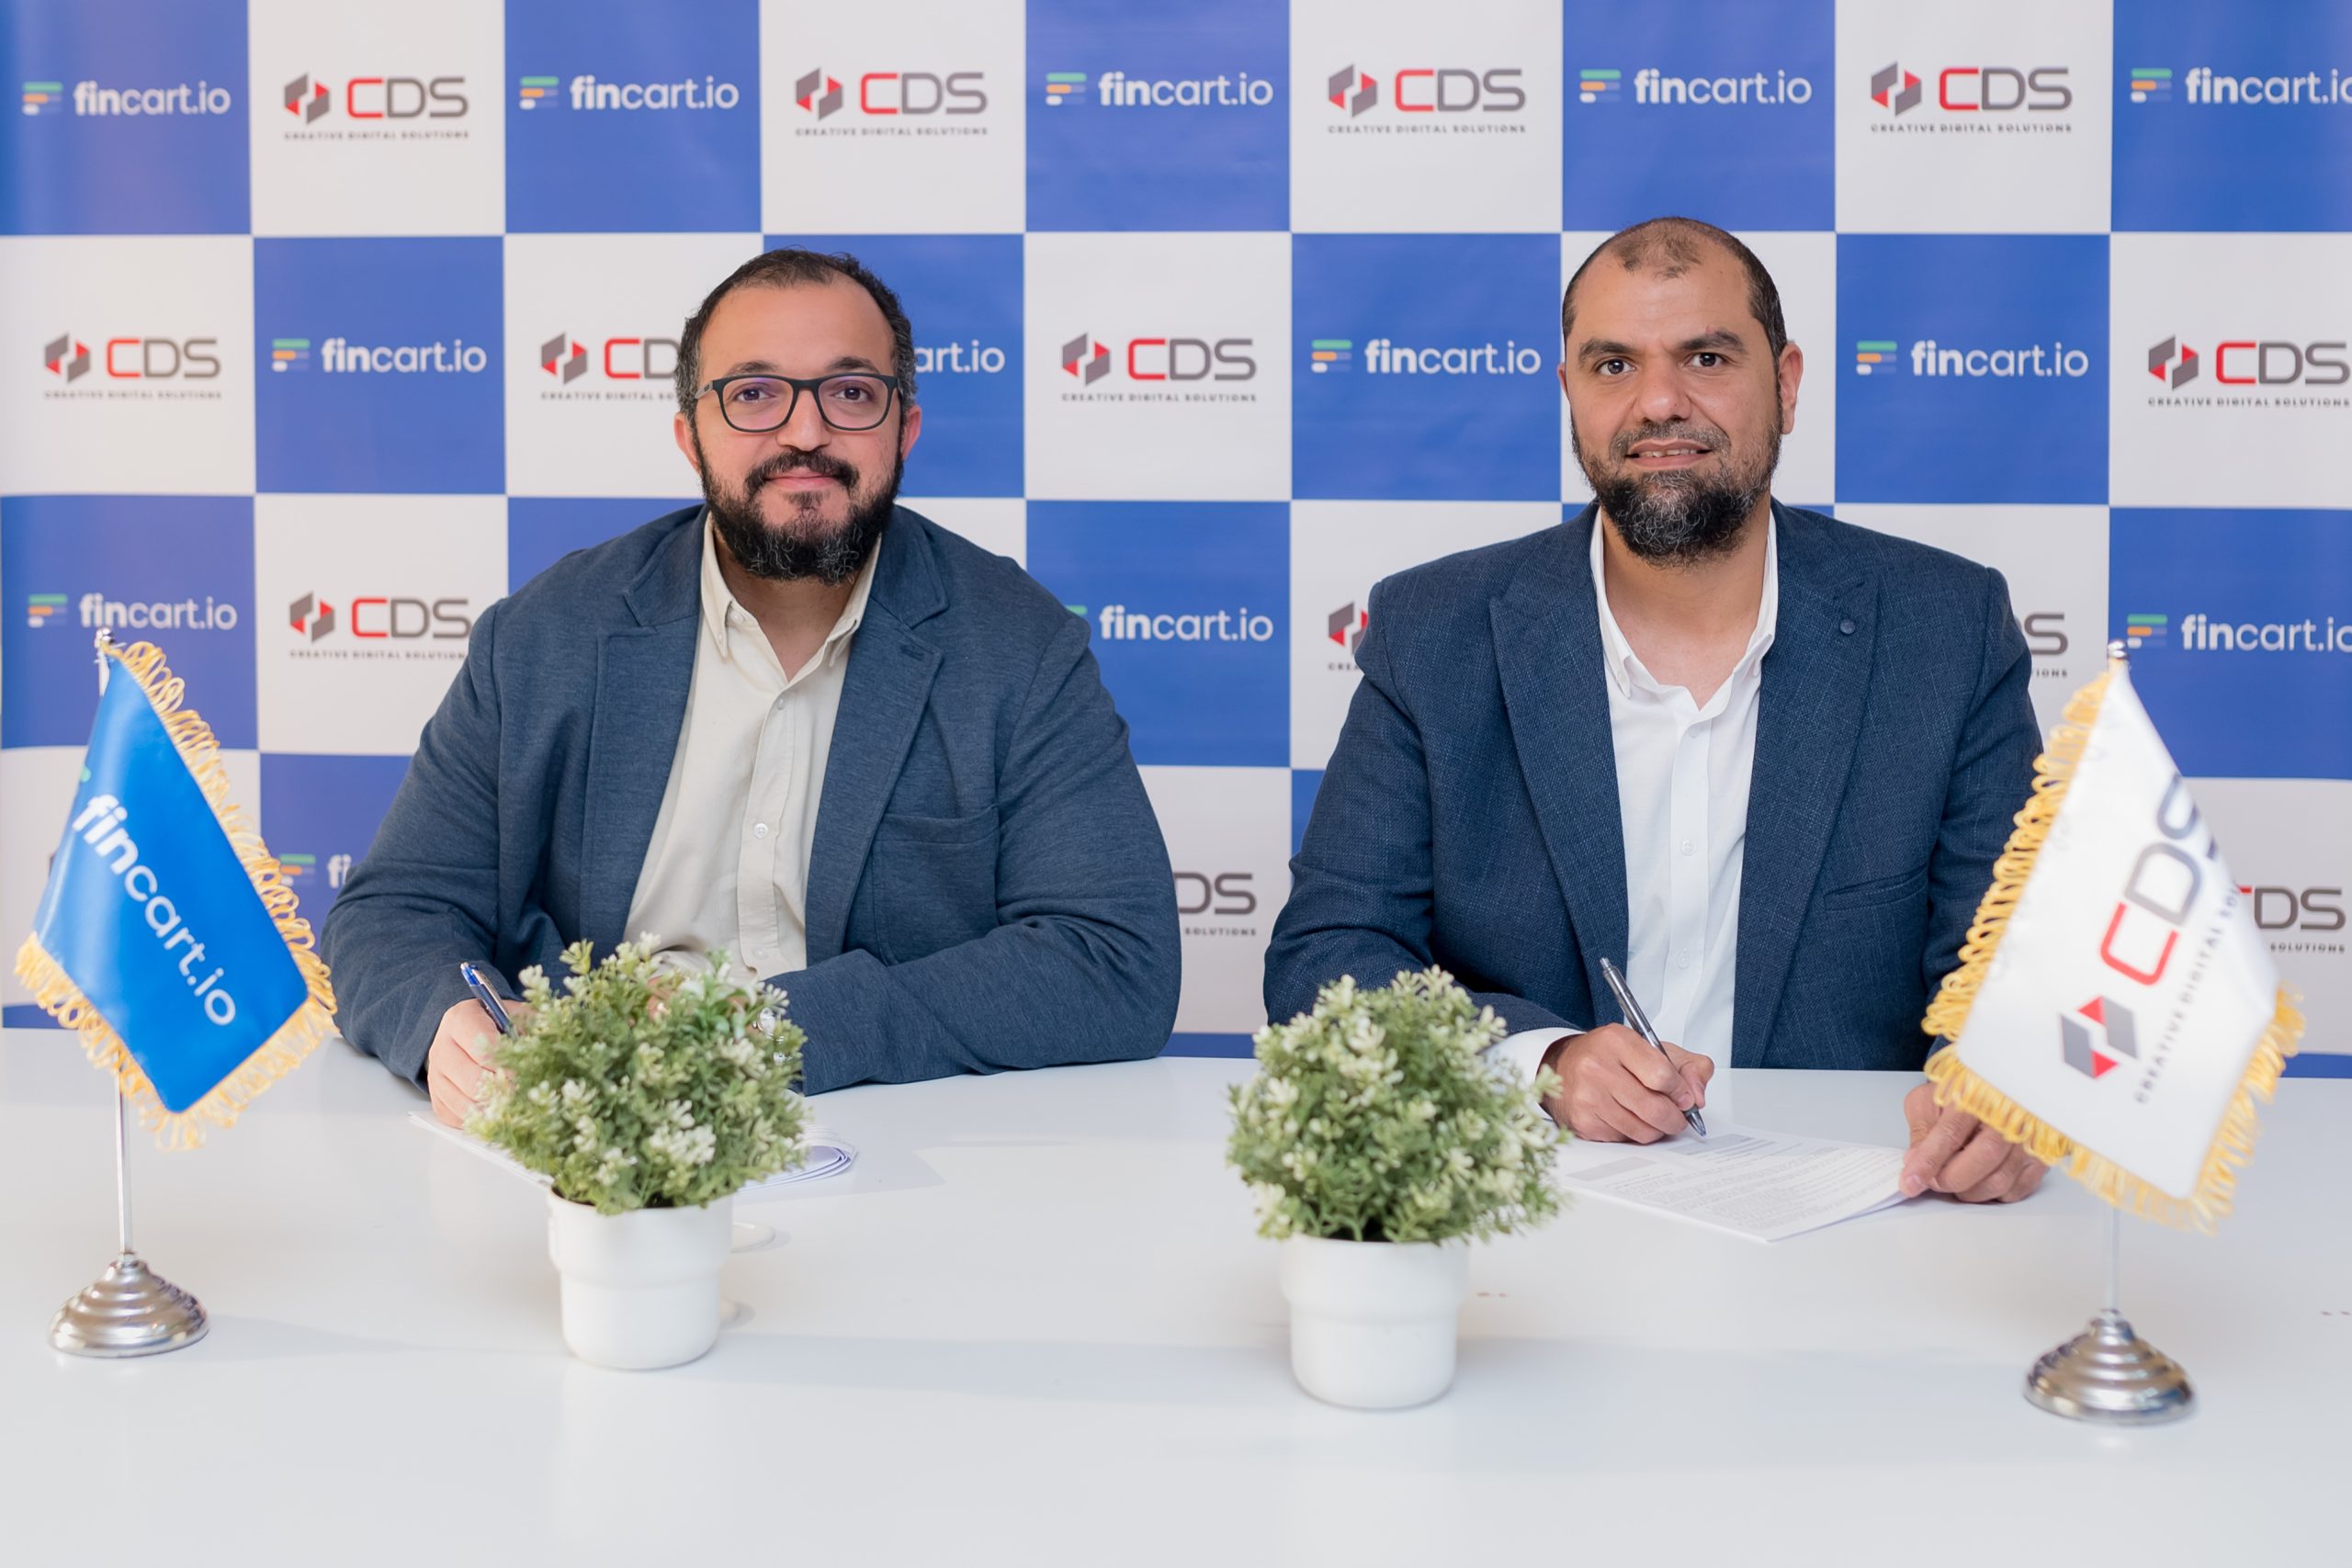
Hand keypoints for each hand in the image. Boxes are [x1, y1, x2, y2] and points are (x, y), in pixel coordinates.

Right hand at [426, 997, 527, 1127]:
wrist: (470, 1032)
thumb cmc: (499, 1024)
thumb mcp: (518, 1014)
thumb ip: (533, 1023)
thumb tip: (552, 1039)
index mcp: (461, 1019)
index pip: (483, 1047)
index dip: (508, 1065)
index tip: (528, 1075)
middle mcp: (441, 1046)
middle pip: (472, 1080)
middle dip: (503, 1092)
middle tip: (526, 1097)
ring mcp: (436, 1075)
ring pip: (464, 1103)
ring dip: (493, 1111)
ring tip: (516, 1109)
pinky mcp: (436, 1097)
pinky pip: (456, 1117)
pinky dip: (479, 1121)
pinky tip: (498, 1114)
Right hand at [1540, 1025, 1711, 1142]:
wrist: (1564, 1066)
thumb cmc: (1610, 1056)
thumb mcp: (1651, 1048)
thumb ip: (1688, 1066)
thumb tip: (1698, 1096)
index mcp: (1616, 1041)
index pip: (1662, 1075)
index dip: (1681, 1092)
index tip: (1685, 1097)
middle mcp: (1597, 1068)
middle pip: (1654, 1108)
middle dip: (1675, 1119)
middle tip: (1676, 1117)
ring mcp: (1588, 1097)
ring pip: (1642, 1130)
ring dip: (1656, 1129)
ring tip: (1652, 1116)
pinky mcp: (1583, 1122)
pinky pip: (1624, 1139)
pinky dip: (1633, 1133)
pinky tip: (1627, 1118)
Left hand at [1900, 1084, 2047, 1202]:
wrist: (1994, 1088)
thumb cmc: (1960, 1095)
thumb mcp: (1930, 1100)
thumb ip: (1921, 1130)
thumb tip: (1914, 1161)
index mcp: (1975, 1095)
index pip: (1951, 1132)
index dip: (1929, 1161)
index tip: (1910, 1182)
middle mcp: (2008, 1115)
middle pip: (1984, 1157)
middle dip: (1951, 1179)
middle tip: (1934, 1181)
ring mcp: (2029, 1137)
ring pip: (2001, 1179)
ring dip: (1970, 1191)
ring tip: (1954, 1180)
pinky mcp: (2041, 1157)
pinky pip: (2019, 1189)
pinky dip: (1994, 1195)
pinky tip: (1980, 1181)